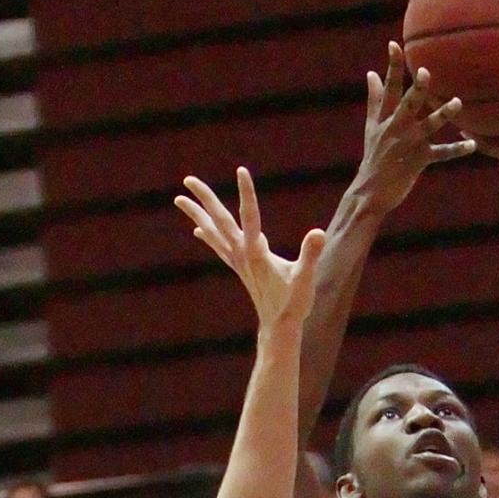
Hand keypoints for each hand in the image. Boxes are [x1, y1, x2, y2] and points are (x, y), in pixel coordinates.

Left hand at [175, 166, 325, 330]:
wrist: (278, 327)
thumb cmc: (293, 304)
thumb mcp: (305, 278)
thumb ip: (311, 255)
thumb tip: (318, 234)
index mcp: (257, 253)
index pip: (250, 216)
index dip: (247, 193)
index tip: (241, 171)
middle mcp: (242, 254)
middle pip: (219, 221)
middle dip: (204, 200)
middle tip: (187, 180)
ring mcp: (238, 261)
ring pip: (213, 232)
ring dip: (197, 215)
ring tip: (180, 199)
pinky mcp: (240, 268)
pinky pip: (219, 247)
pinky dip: (208, 236)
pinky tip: (198, 230)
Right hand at [353, 42, 475, 215]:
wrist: (370, 192)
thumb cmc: (374, 156)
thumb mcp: (371, 126)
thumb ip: (375, 98)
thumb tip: (370, 73)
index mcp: (385, 118)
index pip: (389, 88)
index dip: (392, 66)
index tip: (395, 44)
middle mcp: (397, 128)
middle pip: (408, 104)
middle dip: (417, 89)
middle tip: (426, 72)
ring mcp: (408, 144)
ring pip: (428, 126)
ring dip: (443, 114)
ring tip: (457, 103)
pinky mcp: (419, 161)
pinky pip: (442, 154)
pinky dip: (457, 150)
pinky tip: (473, 145)